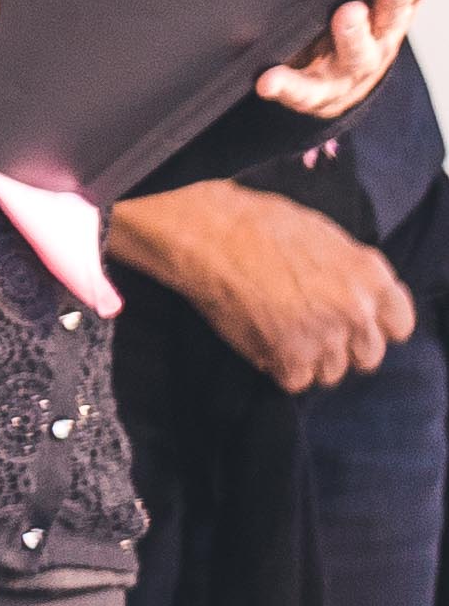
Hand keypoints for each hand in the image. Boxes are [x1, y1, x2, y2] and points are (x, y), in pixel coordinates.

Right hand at [107, 176, 416, 390]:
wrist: (207, 232)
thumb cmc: (258, 225)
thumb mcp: (326, 236)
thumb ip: (354, 274)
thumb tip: (362, 302)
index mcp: (371, 275)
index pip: (398, 326)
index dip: (372, 327)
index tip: (350, 323)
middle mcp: (357, 308)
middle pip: (366, 356)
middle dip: (339, 346)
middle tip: (305, 328)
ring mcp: (326, 333)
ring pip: (331, 372)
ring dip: (307, 360)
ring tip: (277, 331)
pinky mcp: (290, 353)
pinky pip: (296, 381)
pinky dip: (277, 367)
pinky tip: (261, 340)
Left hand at [257, 0, 448, 119]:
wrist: (336, 94)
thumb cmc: (358, 37)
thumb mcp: (385, 9)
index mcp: (391, 21)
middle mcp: (374, 45)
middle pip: (390, 22)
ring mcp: (344, 70)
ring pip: (354, 54)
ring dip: (352, 33)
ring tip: (348, 12)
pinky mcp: (310, 92)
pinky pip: (297, 89)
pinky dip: (284, 84)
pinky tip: (268, 79)